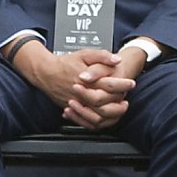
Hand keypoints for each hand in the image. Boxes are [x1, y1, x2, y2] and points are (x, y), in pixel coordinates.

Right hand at [15, 43, 135, 129]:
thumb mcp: (85, 54)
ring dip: (110, 114)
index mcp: (86, 79)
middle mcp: (81, 93)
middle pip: (103, 103)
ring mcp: (76, 104)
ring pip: (96, 116)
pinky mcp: (72, 109)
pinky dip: (97, 122)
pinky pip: (86, 122)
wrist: (46, 72)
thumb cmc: (66, 63)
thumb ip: (102, 56)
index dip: (122, 85)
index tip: (131, 83)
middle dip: (118, 102)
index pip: (109, 84)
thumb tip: (117, 60)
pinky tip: (106, 116)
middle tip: (126, 98)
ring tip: (119, 108)